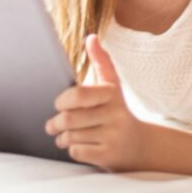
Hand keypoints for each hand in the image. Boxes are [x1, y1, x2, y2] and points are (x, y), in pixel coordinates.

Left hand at [45, 34, 146, 170]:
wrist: (140, 145)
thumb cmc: (117, 111)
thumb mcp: (112, 87)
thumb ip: (101, 61)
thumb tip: (91, 37)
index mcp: (111, 94)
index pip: (79, 95)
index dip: (62, 100)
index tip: (58, 104)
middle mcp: (115, 114)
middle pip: (69, 119)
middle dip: (54, 124)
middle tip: (51, 126)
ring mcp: (113, 136)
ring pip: (71, 137)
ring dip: (62, 139)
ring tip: (63, 137)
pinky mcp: (109, 155)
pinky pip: (78, 152)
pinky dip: (72, 150)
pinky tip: (76, 146)